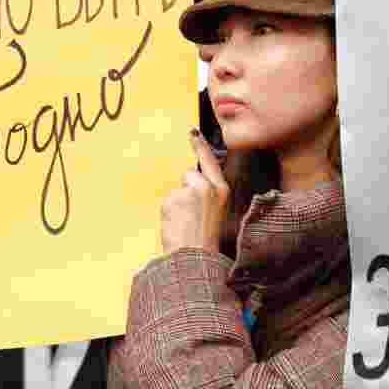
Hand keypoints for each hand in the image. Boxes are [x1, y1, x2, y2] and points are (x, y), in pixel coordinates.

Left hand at [160, 128, 229, 254]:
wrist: (194, 256)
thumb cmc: (204, 238)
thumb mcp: (215, 211)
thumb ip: (207, 193)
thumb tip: (190, 180)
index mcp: (222, 190)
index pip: (209, 161)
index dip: (200, 146)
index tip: (193, 132)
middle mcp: (207, 187)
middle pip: (189, 175)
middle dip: (185, 190)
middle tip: (189, 213)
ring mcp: (190, 191)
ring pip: (177, 190)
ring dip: (176, 204)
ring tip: (184, 223)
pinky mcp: (174, 198)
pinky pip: (167, 200)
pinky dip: (168, 211)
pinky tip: (176, 224)